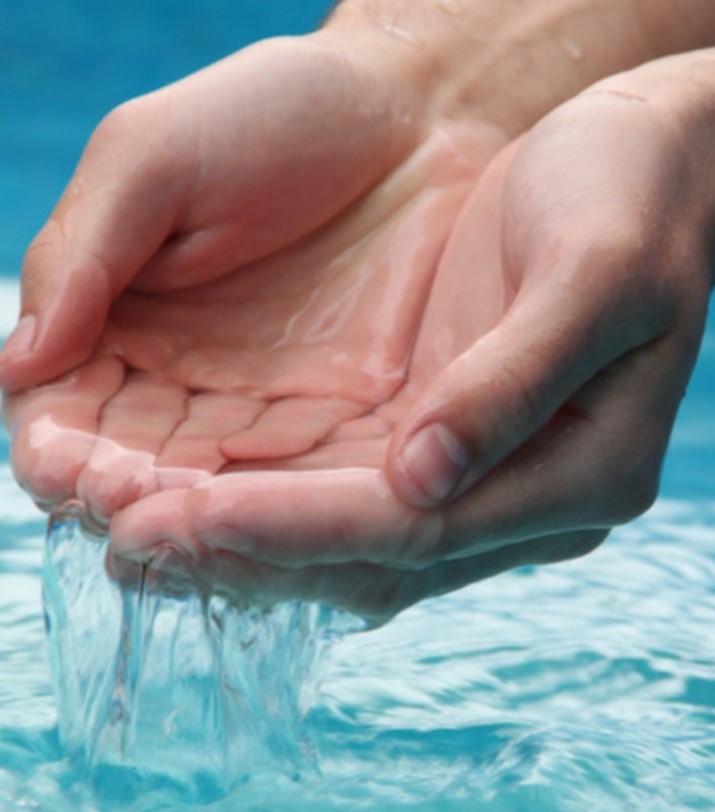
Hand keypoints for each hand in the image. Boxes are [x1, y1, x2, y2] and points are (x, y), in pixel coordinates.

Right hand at [2, 31, 503, 525]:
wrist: (413, 116)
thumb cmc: (275, 115)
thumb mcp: (155, 160)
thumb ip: (83, 253)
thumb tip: (17, 363)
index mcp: (123, 323)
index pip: (70, 410)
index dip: (62, 445)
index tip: (62, 467)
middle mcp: (191, 382)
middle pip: (139, 467)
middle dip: (125, 497)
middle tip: (123, 512)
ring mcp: (272, 408)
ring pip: (218, 488)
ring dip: (197, 518)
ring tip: (182, 531)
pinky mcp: (348, 420)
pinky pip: (307, 479)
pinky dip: (284, 510)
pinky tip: (269, 528)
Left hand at [103, 68, 714, 621]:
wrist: (651, 170)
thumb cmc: (632, 199)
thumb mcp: (596, 272)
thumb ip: (518, 378)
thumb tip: (424, 480)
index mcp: (590, 474)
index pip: (427, 530)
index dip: (306, 527)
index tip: (192, 514)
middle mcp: (538, 502)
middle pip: (383, 559)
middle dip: (256, 552)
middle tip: (131, 541)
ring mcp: (495, 484)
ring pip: (359, 547)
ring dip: (253, 544)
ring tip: (137, 533)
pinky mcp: (457, 451)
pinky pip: (355, 501)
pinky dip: (276, 506)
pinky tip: (199, 496)